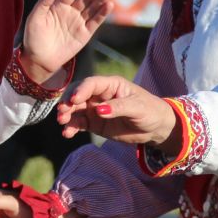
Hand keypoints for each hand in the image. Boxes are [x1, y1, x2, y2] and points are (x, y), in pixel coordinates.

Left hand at [20, 0, 114, 83]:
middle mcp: (71, 12)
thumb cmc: (33, 38)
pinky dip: (103, 13)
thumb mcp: (34, 18)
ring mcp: (79, 22)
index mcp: (59, 5)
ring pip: (93, 8)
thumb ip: (43, 3)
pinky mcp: (85, 34)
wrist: (39, 60)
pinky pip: (95, 21)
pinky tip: (109, 5)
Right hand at [55, 74, 177, 143]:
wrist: (154, 128)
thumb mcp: (138, 108)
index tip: (73, 100)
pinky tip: (67, 134)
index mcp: (111, 84)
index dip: (81, 90)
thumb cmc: (150, 111)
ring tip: (63, 123)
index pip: (91, 84)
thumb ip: (119, 107)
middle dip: (68, 102)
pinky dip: (71, 127)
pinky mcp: (94, 122)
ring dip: (67, 115)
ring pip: (75, 109)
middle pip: (78, 94)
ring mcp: (94, 108)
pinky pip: (79, 123)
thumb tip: (99, 110)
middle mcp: (99, 94)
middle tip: (62, 113)